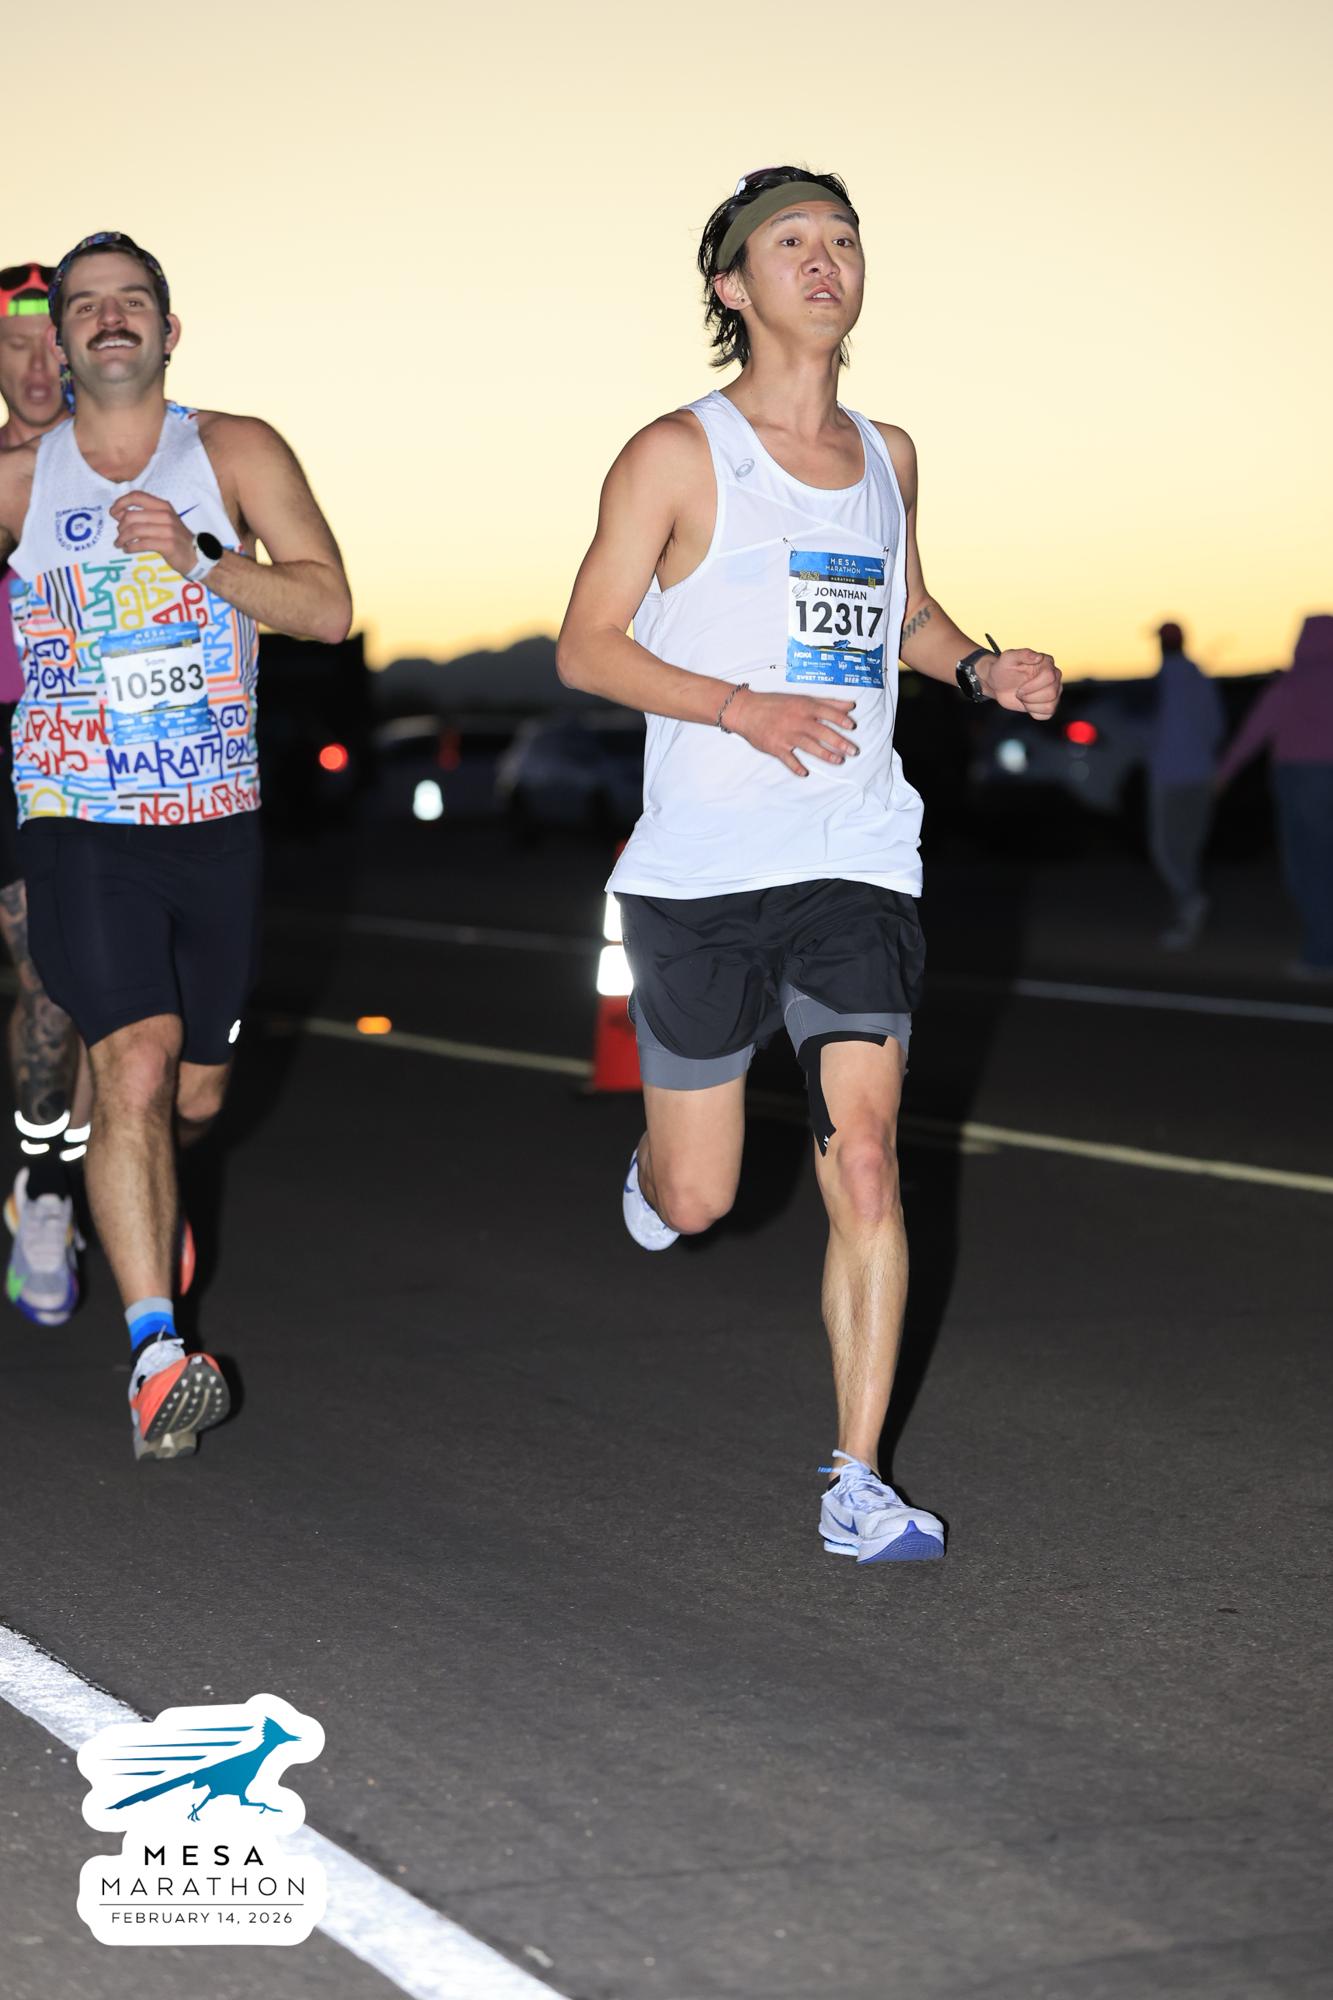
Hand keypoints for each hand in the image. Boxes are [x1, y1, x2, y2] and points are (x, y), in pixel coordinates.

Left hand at [108, 490, 197, 575]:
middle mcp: (165, 515)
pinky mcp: (167, 545)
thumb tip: (119, 514)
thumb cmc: (175, 537)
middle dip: (120, 527)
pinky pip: (142, 544)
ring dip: (123, 538)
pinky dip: (130, 547)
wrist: (195, 555)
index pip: (137, 496)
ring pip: (134, 530)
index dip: (121, 503)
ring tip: (120, 544)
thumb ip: (143, 515)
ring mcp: (167, 530)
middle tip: (119, 535)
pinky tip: (128, 549)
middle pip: (131, 516)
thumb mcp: (162, 521)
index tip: (113, 512)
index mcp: (163, 506)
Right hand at [729, 685, 858, 776]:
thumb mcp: (803, 699)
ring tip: (839, 761)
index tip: (852, 726)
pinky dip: (796, 767)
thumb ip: (828, 703)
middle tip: (853, 751)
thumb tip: (850, 705)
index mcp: (804, 707)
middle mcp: (797, 720)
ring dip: (825, 755)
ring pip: (809, 746)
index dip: (840, 720)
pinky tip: (805, 773)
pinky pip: (788, 759)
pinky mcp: (776, 747)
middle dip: (839, 742)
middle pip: (822, 732)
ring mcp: (786, 735)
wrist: (746, 710)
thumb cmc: (775, 704)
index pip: (827, 712)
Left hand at [984, 647, 1061, 719]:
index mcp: (1047, 663)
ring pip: (1051, 705)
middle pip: (1051, 693)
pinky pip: (1048, 714)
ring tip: (1023, 698)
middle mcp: (1055, 676)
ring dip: (1031, 705)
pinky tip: (1027, 704)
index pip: (1049, 677)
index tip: (1020, 688)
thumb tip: (1038, 657)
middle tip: (1019, 693)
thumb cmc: (1004, 669)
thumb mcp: (1008, 658)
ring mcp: (1054, 690)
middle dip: (1030, 697)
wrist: (999, 684)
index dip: (1032, 686)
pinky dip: (1034, 712)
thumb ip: (1023, 654)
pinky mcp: (1050, 703)